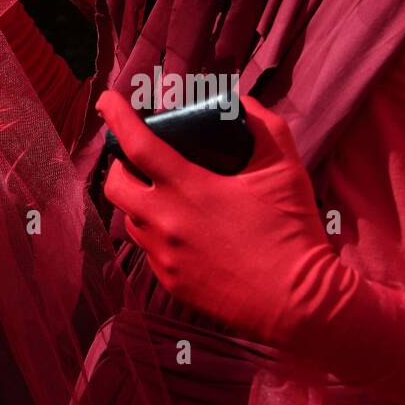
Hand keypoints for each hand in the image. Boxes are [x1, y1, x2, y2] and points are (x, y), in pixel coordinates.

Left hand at [98, 89, 335, 348]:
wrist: (298, 304)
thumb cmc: (293, 233)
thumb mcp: (285, 169)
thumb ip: (263, 126)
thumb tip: (242, 104)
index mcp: (190, 189)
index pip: (137, 144)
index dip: (117, 116)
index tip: (106, 100)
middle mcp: (167, 223)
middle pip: (115, 185)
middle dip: (118, 164)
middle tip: (137, 157)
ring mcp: (165, 257)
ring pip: (130, 220)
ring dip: (138, 201)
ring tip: (162, 194)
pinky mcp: (172, 284)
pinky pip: (149, 251)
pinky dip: (157, 233)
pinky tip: (183, 232)